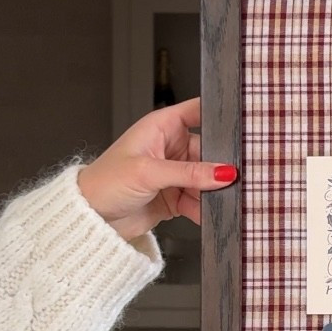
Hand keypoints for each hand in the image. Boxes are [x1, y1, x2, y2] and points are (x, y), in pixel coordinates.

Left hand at [76, 98, 237, 240]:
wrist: (90, 218)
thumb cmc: (104, 183)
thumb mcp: (148, 172)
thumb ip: (188, 172)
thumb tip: (222, 172)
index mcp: (160, 127)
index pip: (196, 112)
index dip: (218, 114)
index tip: (240, 122)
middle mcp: (169, 148)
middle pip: (208, 150)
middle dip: (219, 165)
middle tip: (233, 176)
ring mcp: (173, 173)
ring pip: (205, 178)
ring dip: (212, 190)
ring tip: (220, 199)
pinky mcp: (174, 197)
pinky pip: (198, 200)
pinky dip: (204, 208)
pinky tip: (206, 213)